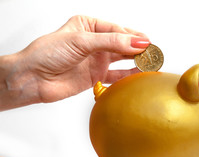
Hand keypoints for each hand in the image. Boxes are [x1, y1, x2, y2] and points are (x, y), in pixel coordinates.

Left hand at [0, 15, 149, 108]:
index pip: (117, 29)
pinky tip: (139, 75)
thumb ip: (111, 42)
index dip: (133, 36)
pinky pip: (117, 75)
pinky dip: (129, 75)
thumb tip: (137, 42)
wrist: (33, 78)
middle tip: (154, 53)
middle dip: (138, 48)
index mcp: (89, 26)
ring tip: (151, 64)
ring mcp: (96, 60)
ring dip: (136, 61)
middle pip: (122, 44)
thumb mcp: (81, 41)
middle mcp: (95, 42)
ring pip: (122, 59)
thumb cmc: (48, 53)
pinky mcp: (96, 76)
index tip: (146, 43)